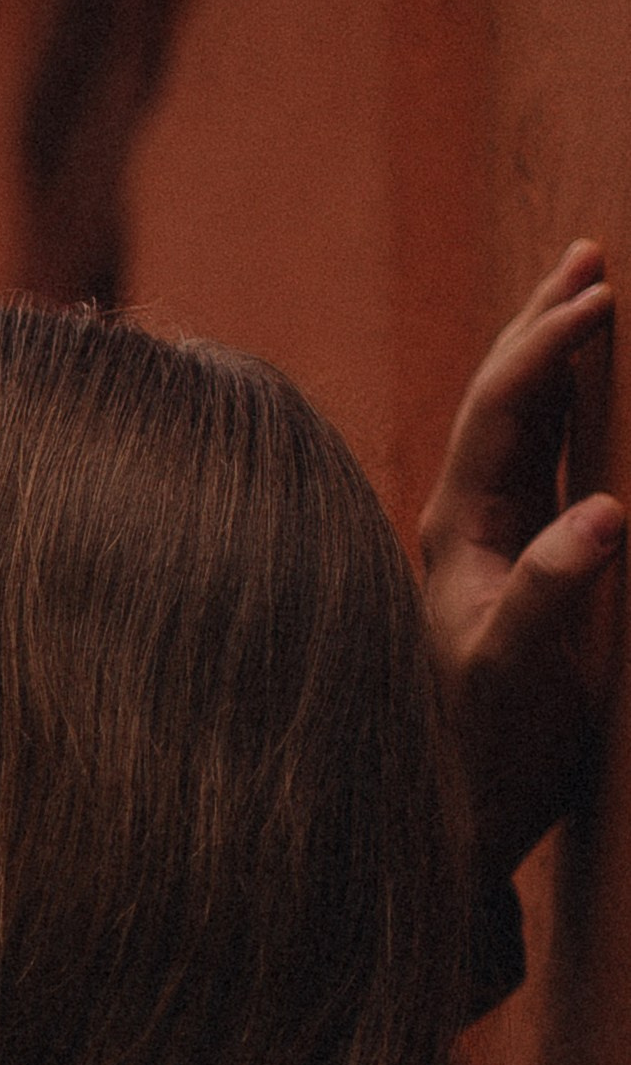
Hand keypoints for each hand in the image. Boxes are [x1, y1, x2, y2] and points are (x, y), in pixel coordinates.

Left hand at [420, 240, 623, 877]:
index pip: (502, 410)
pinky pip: (547, 464)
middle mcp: (465, 521)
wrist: (464, 809)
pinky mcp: (519, 563)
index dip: (547, 346)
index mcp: (457, 528)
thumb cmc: (489, 744)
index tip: (600, 295)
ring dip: (559, 358)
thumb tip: (606, 513)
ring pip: (526, 424)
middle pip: (506, 398)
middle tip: (590, 255)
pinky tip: (596, 394)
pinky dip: (574, 412)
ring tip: (592, 293)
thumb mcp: (521, 668)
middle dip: (546, 325)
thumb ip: (554, 588)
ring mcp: (491, 540)